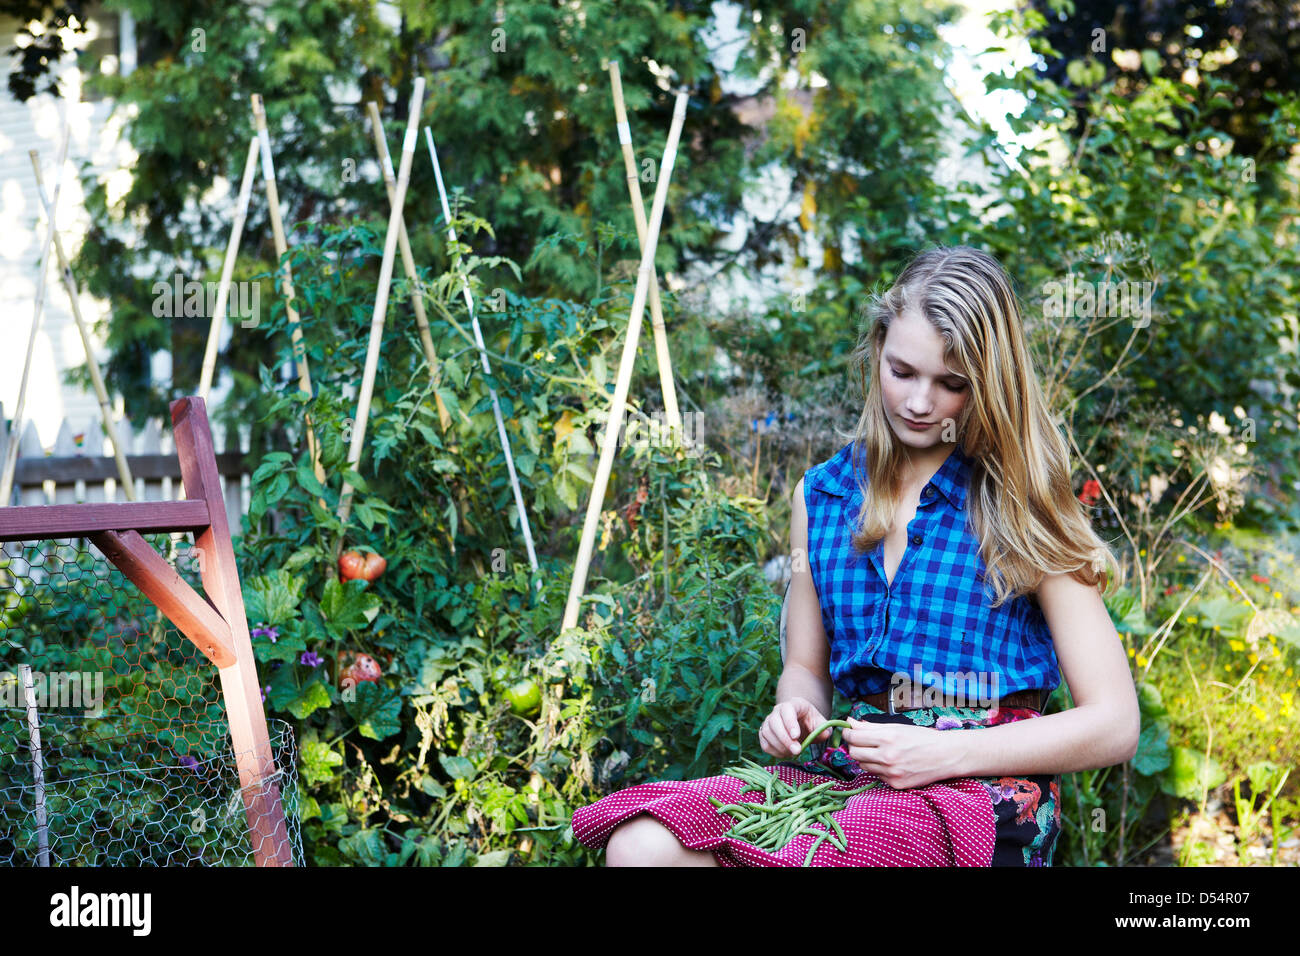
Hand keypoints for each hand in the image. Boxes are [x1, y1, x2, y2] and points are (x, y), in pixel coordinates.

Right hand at [759, 697, 829, 759]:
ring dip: (780, 746)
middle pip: (774, 722)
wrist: (801, 723)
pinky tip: (785, 754)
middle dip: (785, 739)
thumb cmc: (810, 722)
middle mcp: (777, 711)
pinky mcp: (764, 733)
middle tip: (797, 751)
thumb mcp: (820, 723)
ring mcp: (768, 721)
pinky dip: (774, 752)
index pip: (787, 710)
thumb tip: (825, 734)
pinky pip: (764, 744)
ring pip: (767, 733)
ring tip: (793, 753)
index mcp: (793, 704)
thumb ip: (824, 728)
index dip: (790, 723)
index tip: (796, 736)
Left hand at [841, 718, 964, 788]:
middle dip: (854, 746)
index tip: (849, 732)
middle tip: (861, 742)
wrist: (945, 755)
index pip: (854, 737)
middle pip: (854, 753)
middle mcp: (888, 757)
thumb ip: (870, 726)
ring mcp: (891, 773)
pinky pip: (877, 776)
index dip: (848, 733)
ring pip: (863, 766)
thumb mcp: (896, 727)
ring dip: (866, 759)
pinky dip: (878, 769)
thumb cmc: (921, 738)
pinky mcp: (895, 784)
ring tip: (878, 752)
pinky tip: (890, 763)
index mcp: (887, 738)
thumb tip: (850, 722)